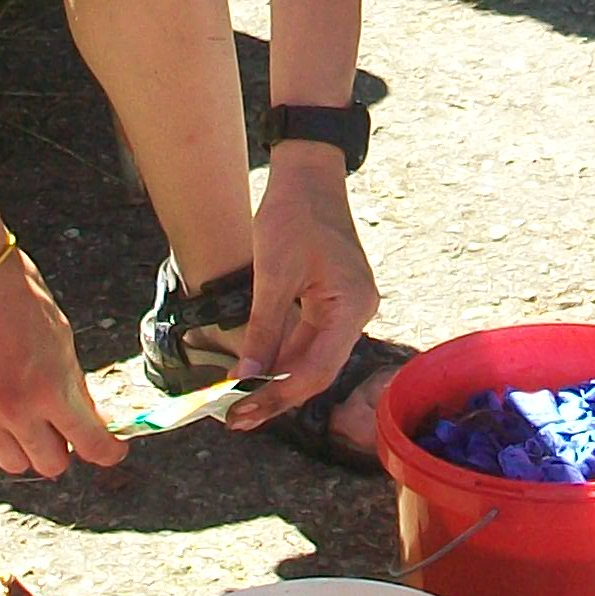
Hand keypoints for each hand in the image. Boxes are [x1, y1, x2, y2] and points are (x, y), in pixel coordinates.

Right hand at [0, 247, 125, 477]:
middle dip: (64, 449)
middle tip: (63, 428)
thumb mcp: (60, 336)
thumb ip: (72, 383)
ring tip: (24, 419)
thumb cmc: (17, 293)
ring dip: (24, 447)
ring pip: (11, 462)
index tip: (112, 448)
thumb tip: (89, 416)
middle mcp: (15, 408)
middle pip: (50, 464)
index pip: (91, 444)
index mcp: (51, 389)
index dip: (107, 451)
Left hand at [228, 147, 380, 431]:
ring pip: (313, 359)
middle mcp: (358, 313)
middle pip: (317, 371)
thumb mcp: (273, 274)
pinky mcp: (335, 303)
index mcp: (351, 306)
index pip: (317, 370)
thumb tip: (246, 379)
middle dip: (276, 396)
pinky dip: (283, 358)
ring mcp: (348, 309)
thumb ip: (263, 330)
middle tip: (236, 419)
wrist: (308, 176)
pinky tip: (257, 374)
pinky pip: (311, 341)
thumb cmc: (293, 214)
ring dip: (278, 381)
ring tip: (239, 404)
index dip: (278, 396)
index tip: (242, 412)